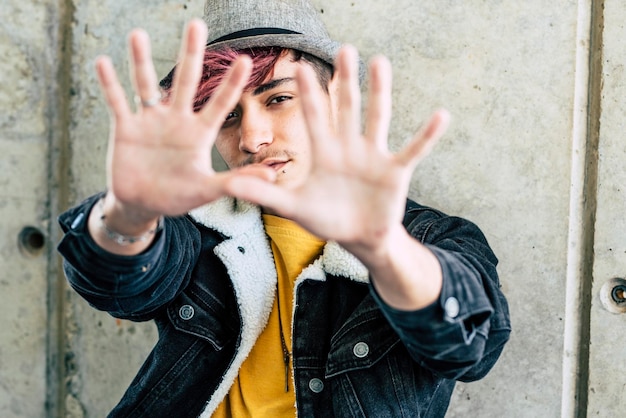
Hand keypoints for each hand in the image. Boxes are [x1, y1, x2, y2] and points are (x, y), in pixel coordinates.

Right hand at [96, 19, 273, 219]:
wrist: (143, 204)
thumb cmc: (179, 196)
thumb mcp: (207, 190)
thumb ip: (235, 181)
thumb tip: (272, 178)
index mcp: (199, 133)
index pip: (219, 103)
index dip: (232, 84)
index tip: (246, 60)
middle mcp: (176, 120)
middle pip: (185, 81)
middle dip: (191, 54)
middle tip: (196, 24)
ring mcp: (150, 122)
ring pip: (146, 84)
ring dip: (141, 60)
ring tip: (138, 34)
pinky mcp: (126, 128)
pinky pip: (117, 102)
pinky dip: (110, 84)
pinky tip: (103, 62)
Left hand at [225, 45, 448, 258]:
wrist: (359, 237)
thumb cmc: (327, 220)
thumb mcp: (294, 207)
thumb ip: (265, 194)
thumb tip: (229, 183)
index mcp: (324, 153)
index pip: (314, 117)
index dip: (308, 94)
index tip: (299, 66)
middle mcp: (349, 147)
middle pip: (346, 107)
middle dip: (344, 80)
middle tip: (343, 48)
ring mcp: (374, 156)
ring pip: (377, 117)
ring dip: (380, 92)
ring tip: (380, 62)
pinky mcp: (395, 171)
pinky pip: (413, 149)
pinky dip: (427, 135)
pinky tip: (441, 115)